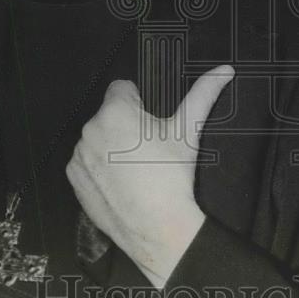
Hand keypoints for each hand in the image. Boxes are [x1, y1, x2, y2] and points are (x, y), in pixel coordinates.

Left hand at [66, 65, 234, 287]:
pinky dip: (99, 168)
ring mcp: (79, 155)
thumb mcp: (188, 131)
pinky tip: (120, 182)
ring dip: (110, 145)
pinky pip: (86, 162)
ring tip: (134, 169)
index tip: (150, 124)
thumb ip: (203, 93)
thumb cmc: (172, 175)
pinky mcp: (74, 178)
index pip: (122, 89)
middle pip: (109, 115)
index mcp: (114, 110)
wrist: (157, 227)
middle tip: (147, 150)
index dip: (139, 103)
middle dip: (125, 125)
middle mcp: (90, 128)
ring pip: (97, 138)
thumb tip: (224, 69)